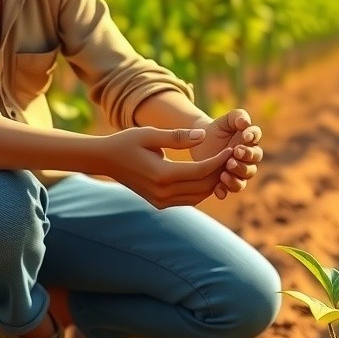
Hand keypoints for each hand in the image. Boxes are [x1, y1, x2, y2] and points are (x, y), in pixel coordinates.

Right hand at [97, 127, 231, 208]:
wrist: (106, 160)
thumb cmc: (127, 142)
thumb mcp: (150, 134)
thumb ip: (178, 137)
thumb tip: (203, 136)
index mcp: (162, 175)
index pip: (201, 172)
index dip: (219, 161)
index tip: (231, 149)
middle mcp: (163, 193)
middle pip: (204, 186)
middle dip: (220, 172)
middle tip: (232, 157)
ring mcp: (161, 201)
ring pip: (199, 196)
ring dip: (213, 182)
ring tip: (223, 165)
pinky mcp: (160, 203)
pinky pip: (189, 200)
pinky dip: (201, 189)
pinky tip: (208, 175)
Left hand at [189, 108, 263, 199]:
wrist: (199, 142)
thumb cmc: (216, 129)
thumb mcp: (225, 120)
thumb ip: (237, 116)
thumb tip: (245, 123)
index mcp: (249, 139)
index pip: (256, 137)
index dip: (253, 137)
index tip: (245, 136)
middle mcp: (248, 157)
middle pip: (254, 162)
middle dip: (245, 159)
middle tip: (234, 155)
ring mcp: (238, 171)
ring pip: (245, 178)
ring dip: (237, 177)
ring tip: (224, 173)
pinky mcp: (226, 181)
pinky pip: (230, 189)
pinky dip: (225, 190)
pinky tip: (218, 189)